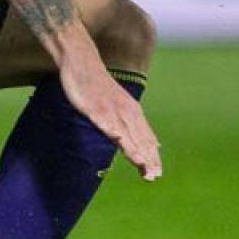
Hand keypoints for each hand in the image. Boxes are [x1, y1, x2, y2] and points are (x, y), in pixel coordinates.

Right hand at [58, 59, 162, 180]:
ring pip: (126, 134)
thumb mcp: (117, 103)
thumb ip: (129, 121)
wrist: (82, 60)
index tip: (156, 175)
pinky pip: (106, 121)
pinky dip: (114, 131)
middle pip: (139, 139)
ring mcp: (111, 109)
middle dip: (147, 159)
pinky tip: (119, 140)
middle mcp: (126, 112)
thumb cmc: (97, 84)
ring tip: (142, 165)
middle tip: (153, 177)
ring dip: (134, 150)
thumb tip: (143, 138)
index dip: (152, 157)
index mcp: (132, 112)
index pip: (146, 139)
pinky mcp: (95, 107)